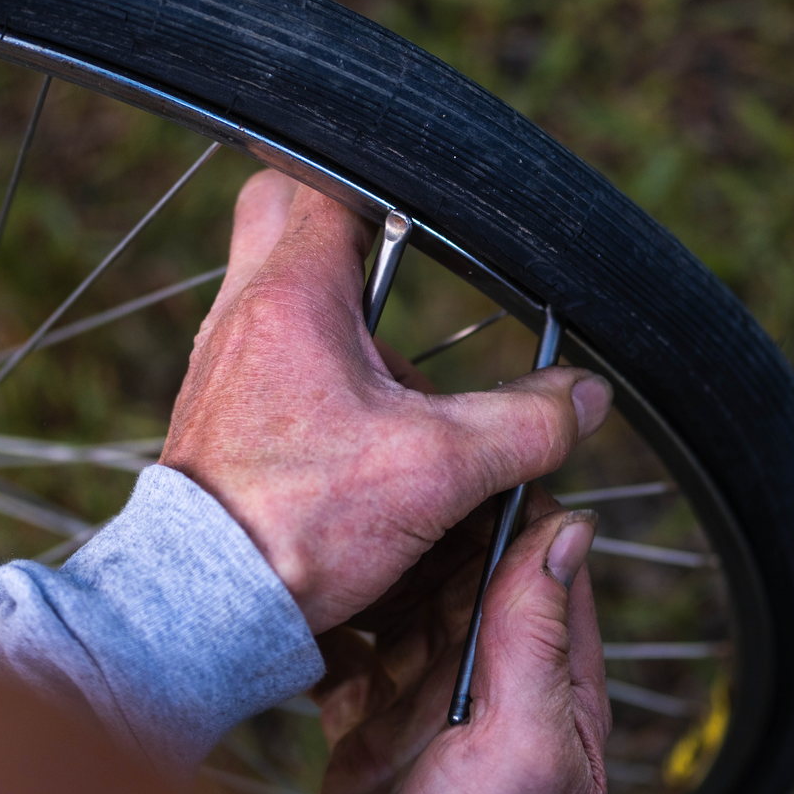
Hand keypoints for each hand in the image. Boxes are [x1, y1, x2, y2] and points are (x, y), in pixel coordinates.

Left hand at [159, 170, 612, 634]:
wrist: (207, 610)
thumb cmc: (297, 528)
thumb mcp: (438, 472)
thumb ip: (525, 425)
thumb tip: (587, 399)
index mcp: (291, 297)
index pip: (331, 184)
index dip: (391, 190)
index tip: (435, 220)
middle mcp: (243, 313)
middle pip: (283, 213)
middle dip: (344, 230)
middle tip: (396, 273)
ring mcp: (222, 361)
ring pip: (280, 289)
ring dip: (343, 317)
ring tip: (396, 388)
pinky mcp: (220, 409)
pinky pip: (271, 351)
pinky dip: (319, 368)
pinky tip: (358, 429)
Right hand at [308, 502, 609, 793]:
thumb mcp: (523, 745)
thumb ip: (539, 637)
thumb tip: (570, 529)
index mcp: (557, 686)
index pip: (546, 566)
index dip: (511, 506)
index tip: (466, 454)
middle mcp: (500, 689)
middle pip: (470, 579)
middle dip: (430, 534)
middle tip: (379, 482)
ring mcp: (433, 710)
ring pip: (411, 612)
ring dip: (380, 575)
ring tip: (339, 528)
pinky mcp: (375, 734)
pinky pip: (358, 662)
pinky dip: (336, 633)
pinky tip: (311, 607)